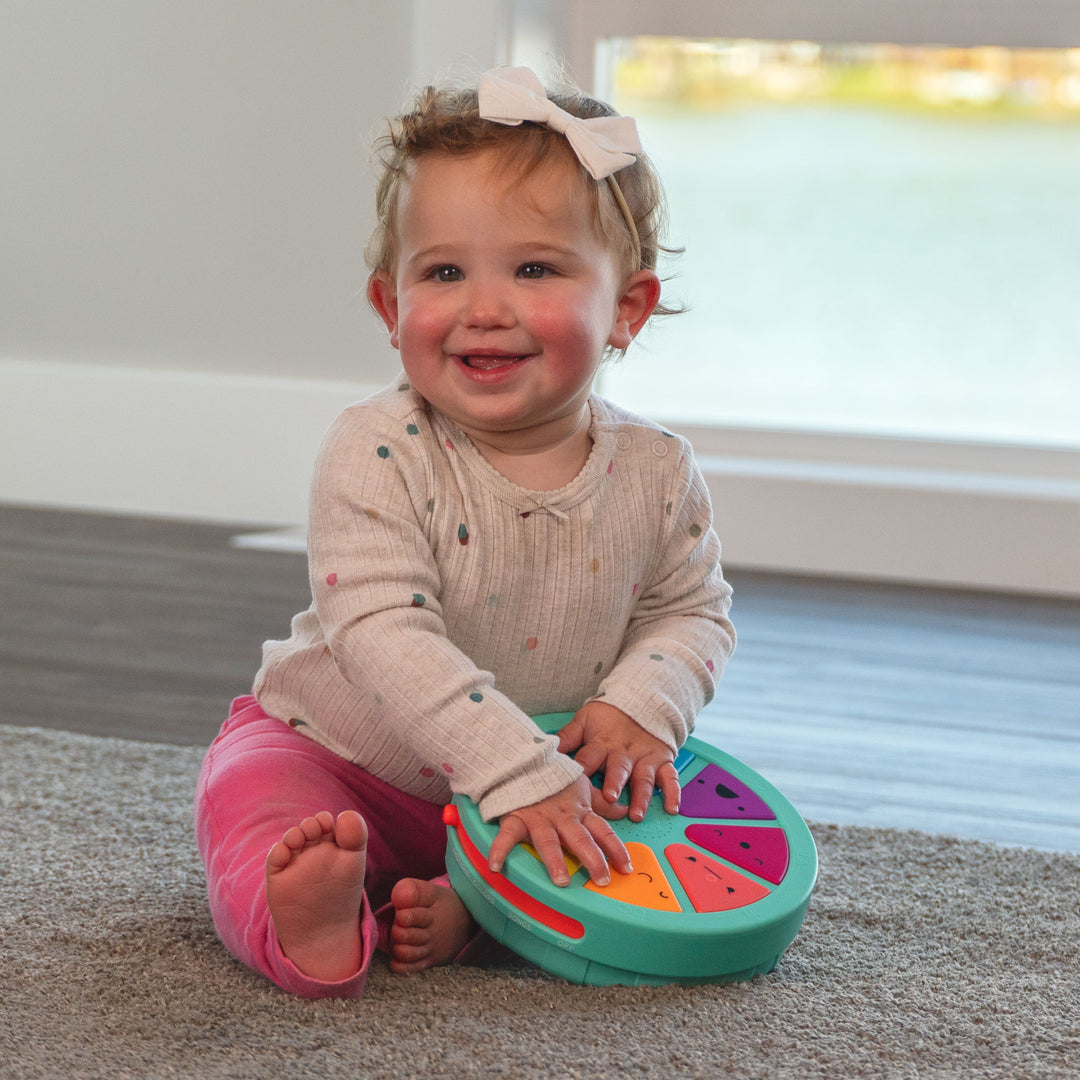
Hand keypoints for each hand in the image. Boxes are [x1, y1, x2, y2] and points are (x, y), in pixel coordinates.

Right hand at [487, 774, 632, 886]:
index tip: (626, 867)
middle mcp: (562, 818)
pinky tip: (496, 866)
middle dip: (593, 859)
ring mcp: (538, 818)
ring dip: (555, 860)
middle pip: (580, 839)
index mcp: (579, 811)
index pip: (602, 831)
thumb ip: (601, 802)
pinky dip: (500, 849)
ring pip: (548, 841)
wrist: (524, 757)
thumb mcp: (581, 786)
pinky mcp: (516, 817)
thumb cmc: (554, 775)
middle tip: (602, 879)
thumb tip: (624, 811)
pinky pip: (507, 835)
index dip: (615, 849)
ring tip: (561, 880)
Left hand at [557, 700, 680, 822]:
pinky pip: (670, 778)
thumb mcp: (585, 720)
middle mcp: (624, 752)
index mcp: (601, 743)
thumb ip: (567, 736)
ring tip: (636, 813)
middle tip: (610, 797)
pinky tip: (672, 808)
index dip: (581, 768)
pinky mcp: (662, 761)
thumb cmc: (607, 717)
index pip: (589, 757)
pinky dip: (673, 793)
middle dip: (615, 782)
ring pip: (644, 778)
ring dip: (641, 796)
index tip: (574, 782)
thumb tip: (544, 746)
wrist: (641, 700)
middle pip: (618, 768)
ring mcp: (645, 757)